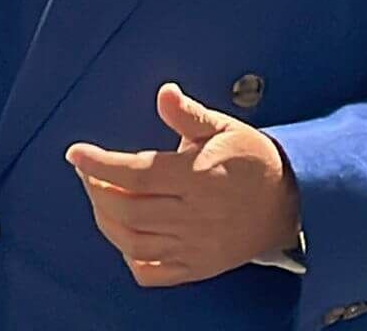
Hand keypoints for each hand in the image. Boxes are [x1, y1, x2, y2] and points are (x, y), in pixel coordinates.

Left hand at [66, 83, 301, 287]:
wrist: (291, 202)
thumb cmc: (252, 160)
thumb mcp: (224, 128)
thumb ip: (189, 115)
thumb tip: (165, 93)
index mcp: (199, 177)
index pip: (137, 172)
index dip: (99, 164)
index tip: (76, 153)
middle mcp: (195, 216)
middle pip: (127, 210)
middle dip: (96, 190)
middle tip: (88, 172)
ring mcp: (195, 247)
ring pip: (133, 243)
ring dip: (107, 221)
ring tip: (101, 198)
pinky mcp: (198, 267)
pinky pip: (152, 274)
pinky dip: (130, 258)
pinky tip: (124, 235)